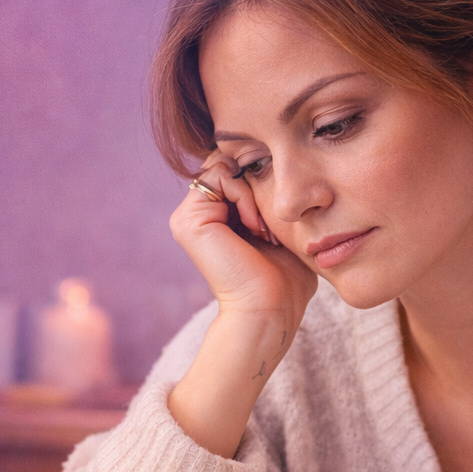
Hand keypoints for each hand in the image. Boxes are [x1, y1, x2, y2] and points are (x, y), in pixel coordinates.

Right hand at [169, 152, 315, 321]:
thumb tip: (282, 169)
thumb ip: (273, 201)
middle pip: (227, 163)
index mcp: (215, 218)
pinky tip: (254, 227)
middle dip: (255, 184)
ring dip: (252, 193)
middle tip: (268, 224)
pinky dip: (244, 196)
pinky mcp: (187, 219)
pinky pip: (219, 176)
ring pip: (223, 167)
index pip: (235, 170)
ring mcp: (188, 216)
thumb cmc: (284, 280)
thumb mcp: (282, 230)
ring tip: (262, 228)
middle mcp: (197, 215)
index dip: (260, 180)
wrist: (269, 308)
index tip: (276, 219)